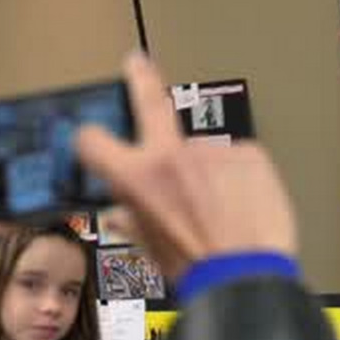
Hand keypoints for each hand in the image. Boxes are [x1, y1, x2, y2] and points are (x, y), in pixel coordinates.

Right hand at [76, 52, 296, 279]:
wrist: (245, 276)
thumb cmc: (196, 269)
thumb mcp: (148, 247)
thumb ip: (133, 219)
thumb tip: (122, 213)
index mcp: (136, 178)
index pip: (93, 140)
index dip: (90, 140)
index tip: (93, 135)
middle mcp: (171, 156)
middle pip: (150, 100)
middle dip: (141, 77)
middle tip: (138, 63)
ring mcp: (213, 151)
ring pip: (205, 153)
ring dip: (210, 172)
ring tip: (224, 209)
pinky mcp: (250, 154)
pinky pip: (239, 161)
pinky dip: (240, 179)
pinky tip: (244, 205)